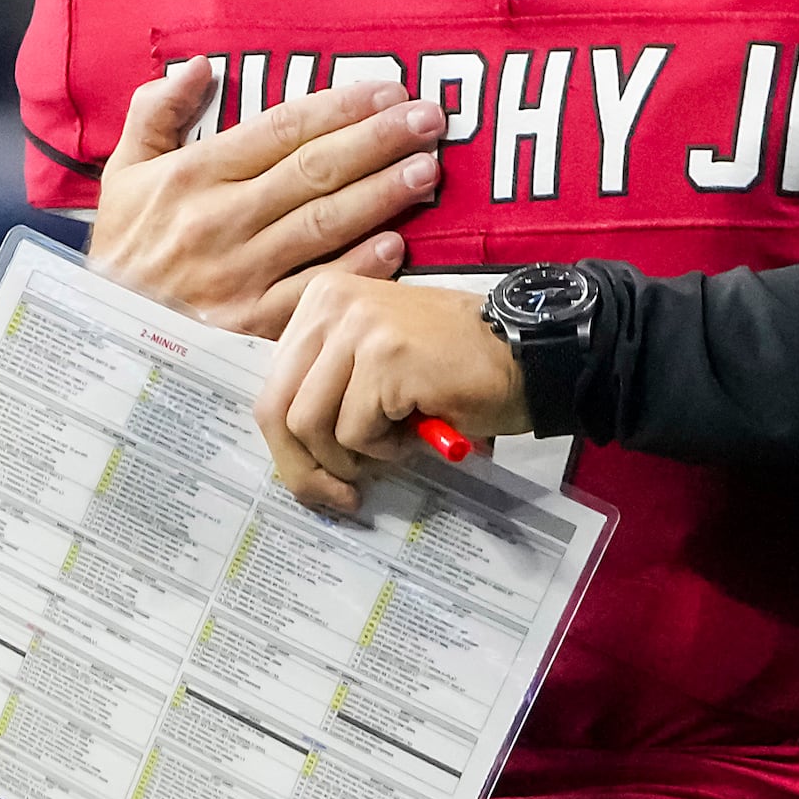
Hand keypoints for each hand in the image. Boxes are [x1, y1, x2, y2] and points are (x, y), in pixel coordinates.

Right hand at [88, 64, 446, 336]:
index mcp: (192, 177)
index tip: (387, 90)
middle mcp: (219, 221)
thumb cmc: (121, 250)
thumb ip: (157, 113)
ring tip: (427, 171)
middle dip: (378, 141)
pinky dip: (356, 269)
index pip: (280, 130)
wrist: (96, 336)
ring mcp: (238, 276)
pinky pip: (312, 292)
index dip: (338, 108)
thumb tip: (199, 66)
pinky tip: (397, 247)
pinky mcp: (251, 327)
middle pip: (313, 172)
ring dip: (380, 196)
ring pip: (322, 226)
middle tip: (430, 120)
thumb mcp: (122, 173)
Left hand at [256, 275, 529, 511]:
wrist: (527, 357)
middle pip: (277, 410)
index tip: (316, 481)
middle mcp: (331, 303)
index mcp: (320, 299)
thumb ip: (327, 389)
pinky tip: (418, 431)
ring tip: (395, 447)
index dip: (287, 448)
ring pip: (312, 426)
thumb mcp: (371, 365)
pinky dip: (386, 450)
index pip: (271, 387)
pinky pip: (355, 432)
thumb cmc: (453, 369)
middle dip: (305, 469)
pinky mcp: (384, 357)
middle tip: (340, 499)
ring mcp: (357, 327)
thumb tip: (290, 455)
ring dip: (354, 457)